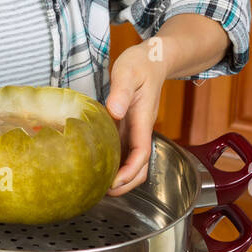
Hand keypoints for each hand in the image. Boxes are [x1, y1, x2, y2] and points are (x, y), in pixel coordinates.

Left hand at [103, 42, 166, 195]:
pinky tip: (98, 167)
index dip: (130, 171)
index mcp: (143, 119)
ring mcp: (135, 129)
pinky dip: (115, 164)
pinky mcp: (128, 127)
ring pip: (133, 162)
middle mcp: (141, 129)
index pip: (141, 152)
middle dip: (126, 183)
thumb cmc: (141, 64)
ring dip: (121, 177)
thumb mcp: (127, 72)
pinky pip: (124, 151)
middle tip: (104, 192)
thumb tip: (114, 112)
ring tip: (99, 185)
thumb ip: (120, 91)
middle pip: (141, 166)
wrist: (153, 59)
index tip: (114, 182)